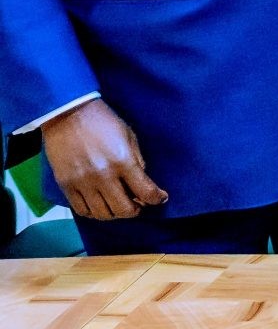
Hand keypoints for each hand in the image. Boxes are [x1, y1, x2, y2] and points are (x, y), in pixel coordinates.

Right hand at [39, 97, 166, 221]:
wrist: (68, 114)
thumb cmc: (103, 122)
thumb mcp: (129, 136)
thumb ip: (137, 161)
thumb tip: (142, 183)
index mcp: (123, 161)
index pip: (145, 191)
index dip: (157, 199)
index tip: (160, 199)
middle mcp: (103, 176)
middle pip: (124, 210)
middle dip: (136, 210)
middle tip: (139, 204)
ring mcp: (82, 183)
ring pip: (102, 214)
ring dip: (115, 213)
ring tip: (120, 205)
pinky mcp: (66, 186)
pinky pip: (81, 210)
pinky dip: (94, 213)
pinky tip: (100, 205)